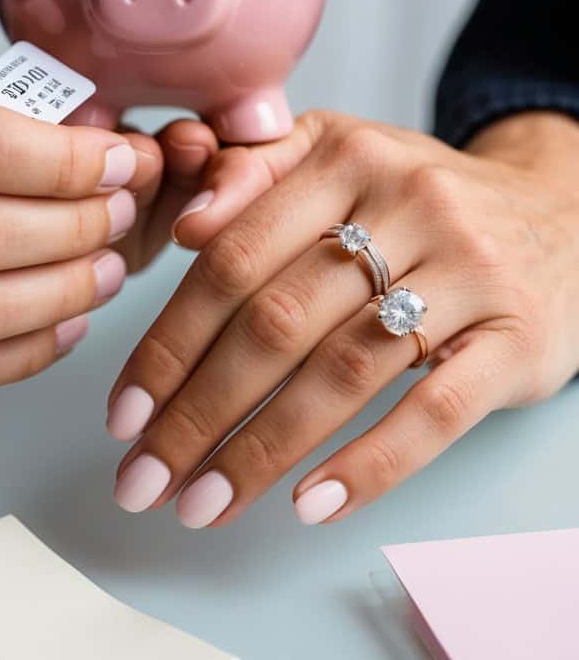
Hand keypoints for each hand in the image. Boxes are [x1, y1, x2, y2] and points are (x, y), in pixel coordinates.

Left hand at [106, 109, 578, 526]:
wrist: (560, 212)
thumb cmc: (419, 198)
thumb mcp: (340, 154)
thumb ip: (256, 173)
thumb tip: (182, 225)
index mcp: (346, 158)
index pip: (232, 258)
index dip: (168, 342)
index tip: (124, 414)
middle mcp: (407, 205)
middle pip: (277, 321)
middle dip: (197, 413)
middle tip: (145, 480)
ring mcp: (469, 273)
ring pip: (345, 372)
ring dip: (262, 451)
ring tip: (205, 505)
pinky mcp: (518, 338)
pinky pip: (435, 412)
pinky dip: (369, 465)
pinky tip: (309, 505)